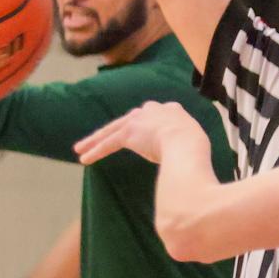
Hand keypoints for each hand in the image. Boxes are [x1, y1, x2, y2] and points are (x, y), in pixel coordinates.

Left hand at [73, 100, 204, 165]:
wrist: (187, 143)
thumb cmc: (198, 150)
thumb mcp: (197, 144)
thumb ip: (188, 149)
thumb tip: (190, 167)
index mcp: (173, 110)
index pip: (154, 115)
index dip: (146, 125)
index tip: (140, 132)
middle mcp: (154, 109)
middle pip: (128, 120)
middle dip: (114, 130)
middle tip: (103, 137)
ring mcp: (140, 119)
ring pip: (113, 131)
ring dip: (95, 140)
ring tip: (81, 149)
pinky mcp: (128, 132)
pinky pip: (108, 143)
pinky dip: (95, 151)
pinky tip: (83, 159)